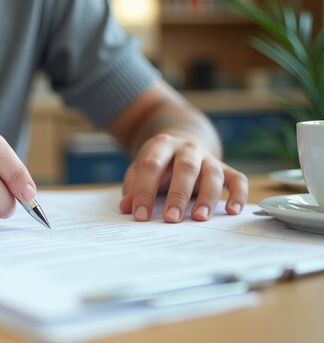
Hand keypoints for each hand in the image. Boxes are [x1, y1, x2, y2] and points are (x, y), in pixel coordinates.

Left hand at [118, 134, 247, 222]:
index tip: (141, 215)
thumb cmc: (157, 165)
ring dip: (207, 197)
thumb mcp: (139, 171)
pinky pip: (237, 179)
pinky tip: (232, 211)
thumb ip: (133, 187)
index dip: (144, 191)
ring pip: (213, 174)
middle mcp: (188, 148)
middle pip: (185, 168)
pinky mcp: (226, 168)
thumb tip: (126, 208)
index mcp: (161, 145)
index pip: (151, 166)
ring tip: (199, 218)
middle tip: (171, 219)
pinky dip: (238, 194)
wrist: (180, 146)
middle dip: (178, 195)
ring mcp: (208, 157)